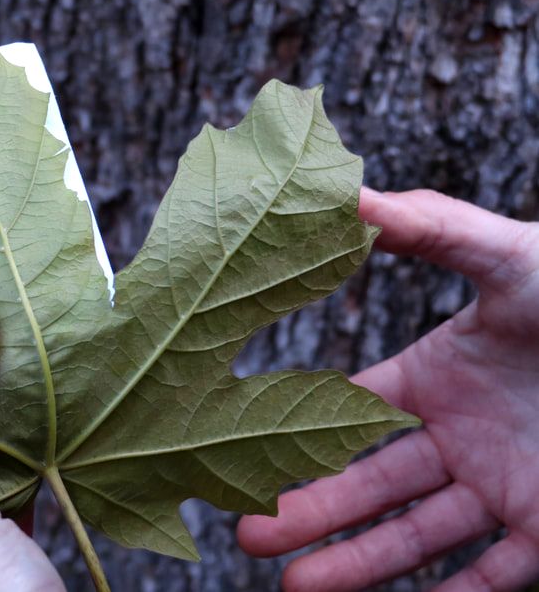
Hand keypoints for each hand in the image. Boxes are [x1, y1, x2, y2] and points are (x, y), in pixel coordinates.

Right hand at [238, 189, 538, 590]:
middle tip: (250, 532)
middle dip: (309, 508)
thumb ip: (427, 228)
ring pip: (417, 536)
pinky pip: (495, 575)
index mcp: (435, 379)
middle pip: (369, 483)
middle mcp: (457, 439)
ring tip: (297, 587)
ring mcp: (503, 488)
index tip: (240, 448)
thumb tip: (345, 193)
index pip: (348, 411)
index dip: (294, 431)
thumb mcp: (505, 255)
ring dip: (358, 562)